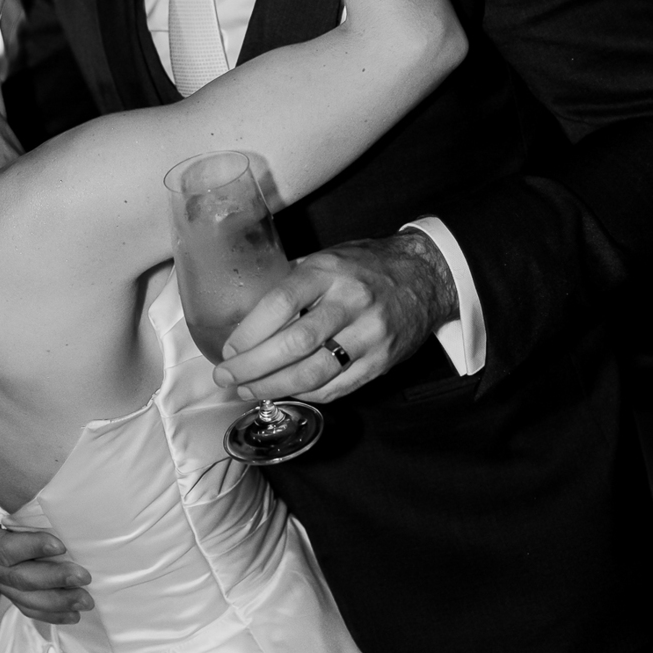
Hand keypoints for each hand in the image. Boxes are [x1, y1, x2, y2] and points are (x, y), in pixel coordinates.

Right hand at [0, 450, 92, 623]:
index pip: (0, 549)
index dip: (29, 549)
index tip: (59, 544)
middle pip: (18, 579)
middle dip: (53, 580)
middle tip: (83, 576)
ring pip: (24, 596)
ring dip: (56, 601)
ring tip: (85, 601)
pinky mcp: (2, 577)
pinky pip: (24, 601)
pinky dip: (47, 611)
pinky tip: (70, 614)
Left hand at [213, 234, 458, 403]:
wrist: (425, 276)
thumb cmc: (365, 265)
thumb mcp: (327, 258)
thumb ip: (293, 280)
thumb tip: (247, 306)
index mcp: (329, 271)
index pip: (281, 303)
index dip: (250, 331)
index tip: (229, 349)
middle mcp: (350, 302)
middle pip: (294, 343)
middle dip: (253, 366)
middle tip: (227, 377)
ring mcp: (369, 335)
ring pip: (315, 372)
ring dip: (274, 386)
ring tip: (248, 391)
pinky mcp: (382, 361)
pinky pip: (338, 387)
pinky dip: (307, 394)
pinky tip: (286, 392)